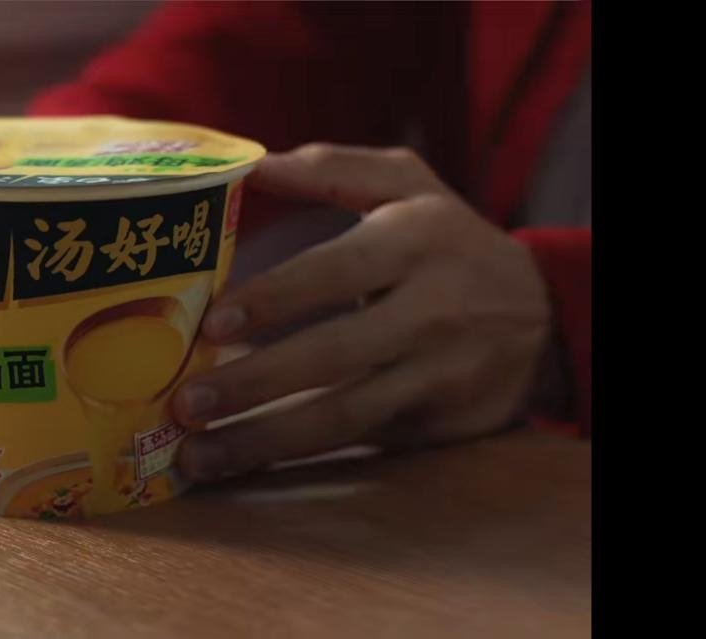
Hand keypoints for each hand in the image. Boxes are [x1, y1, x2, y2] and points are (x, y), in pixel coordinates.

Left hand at [172, 143, 552, 482]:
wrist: (545, 314)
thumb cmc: (448, 241)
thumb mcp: (408, 185)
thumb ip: (331, 167)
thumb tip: (252, 163)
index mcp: (416, 242)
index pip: (337, 273)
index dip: (274, 299)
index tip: (214, 323)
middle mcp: (431, 313)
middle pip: (332, 356)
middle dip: (254, 384)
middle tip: (187, 403)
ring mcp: (436, 376)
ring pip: (343, 418)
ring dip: (263, 443)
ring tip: (198, 457)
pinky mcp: (436, 426)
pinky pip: (356, 446)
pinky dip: (294, 460)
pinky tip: (241, 468)